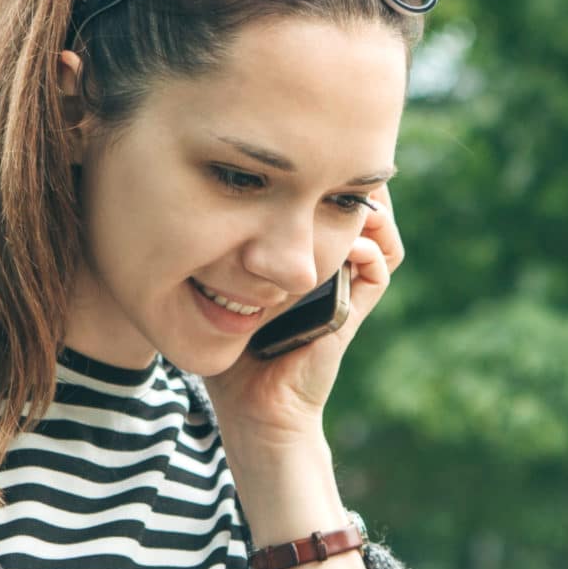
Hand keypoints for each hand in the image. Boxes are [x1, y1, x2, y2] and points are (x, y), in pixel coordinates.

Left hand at [204, 187, 401, 461]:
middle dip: (349, 184)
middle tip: (328, 165)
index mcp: (301, 259)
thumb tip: (186, 198)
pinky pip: (379, 270)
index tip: (300, 162)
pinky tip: (346, 246)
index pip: (327, 203)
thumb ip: (216, 249)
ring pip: (381, 236)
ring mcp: (345, 288)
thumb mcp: (218, 286)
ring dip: (370, 212)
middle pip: (360, 209)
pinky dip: (369, 252)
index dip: (323, 177)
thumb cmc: (227, 349)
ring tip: (344, 197)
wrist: (252, 406)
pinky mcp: (352, 310)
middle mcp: (330, 268)